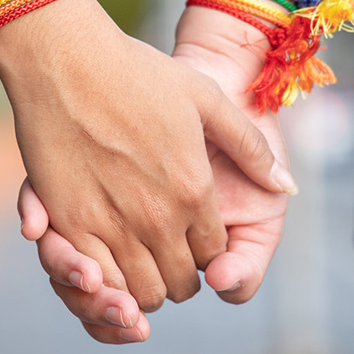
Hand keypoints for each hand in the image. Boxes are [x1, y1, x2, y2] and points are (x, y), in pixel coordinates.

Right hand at [0, 0, 293, 313]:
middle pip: (178, 285)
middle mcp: (157, 218)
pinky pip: (96, 282)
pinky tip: (105, 262)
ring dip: (142, 287)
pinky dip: (105, 284)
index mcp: (194, 191)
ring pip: (139, 293)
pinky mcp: (68, 223)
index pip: (213, 255)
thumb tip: (285, 185)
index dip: (208, 253)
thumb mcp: (207, 98)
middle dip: (178, 276)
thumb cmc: (137, 72)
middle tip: (167, 254)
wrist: (67, 60)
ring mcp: (111, 224)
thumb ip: (250, 147)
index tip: (194, 239)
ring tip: (137, 260)